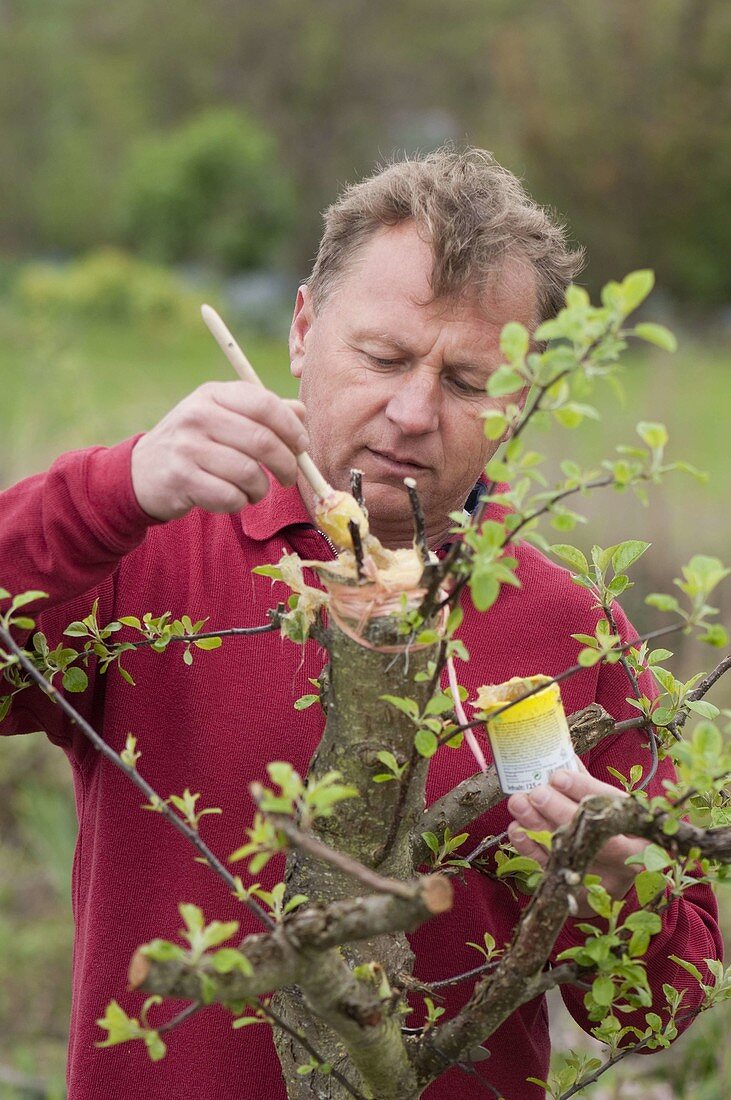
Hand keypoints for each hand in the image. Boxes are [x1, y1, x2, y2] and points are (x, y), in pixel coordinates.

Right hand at [131, 381, 308, 520]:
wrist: (141, 472)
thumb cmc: (194, 444)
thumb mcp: (222, 417)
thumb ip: (262, 412)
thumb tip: (301, 412)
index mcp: (212, 394)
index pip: (264, 404)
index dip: (291, 427)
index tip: (301, 446)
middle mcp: (197, 415)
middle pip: (262, 441)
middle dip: (286, 464)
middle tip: (289, 477)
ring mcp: (187, 447)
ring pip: (249, 473)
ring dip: (261, 489)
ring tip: (255, 490)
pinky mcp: (181, 479)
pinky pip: (230, 496)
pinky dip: (240, 502)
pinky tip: (233, 498)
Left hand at [506, 759, 647, 918]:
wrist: (620, 878)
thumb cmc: (613, 832)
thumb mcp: (612, 807)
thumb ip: (590, 785)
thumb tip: (562, 752)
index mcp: (642, 826)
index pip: (613, 803)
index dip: (584, 788)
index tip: (557, 774)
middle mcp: (630, 856)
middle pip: (595, 833)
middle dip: (560, 809)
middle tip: (536, 792)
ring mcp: (607, 880)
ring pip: (570, 853)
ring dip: (539, 826)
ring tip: (518, 803)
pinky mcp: (583, 897)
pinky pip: (552, 872)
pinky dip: (531, 849)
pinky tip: (517, 829)